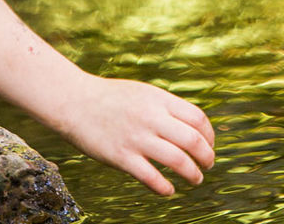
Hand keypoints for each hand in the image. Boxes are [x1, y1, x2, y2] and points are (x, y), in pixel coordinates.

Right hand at [55, 74, 215, 195]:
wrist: (74, 101)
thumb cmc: (110, 98)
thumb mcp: (143, 93)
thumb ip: (166, 108)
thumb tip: (191, 127)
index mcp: (159, 99)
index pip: (198, 118)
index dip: (209, 135)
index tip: (208, 145)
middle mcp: (151, 118)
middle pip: (193, 140)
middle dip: (207, 157)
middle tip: (208, 164)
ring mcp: (137, 138)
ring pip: (178, 161)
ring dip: (192, 174)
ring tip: (195, 179)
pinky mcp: (121, 157)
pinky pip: (151, 178)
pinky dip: (165, 188)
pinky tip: (169, 190)